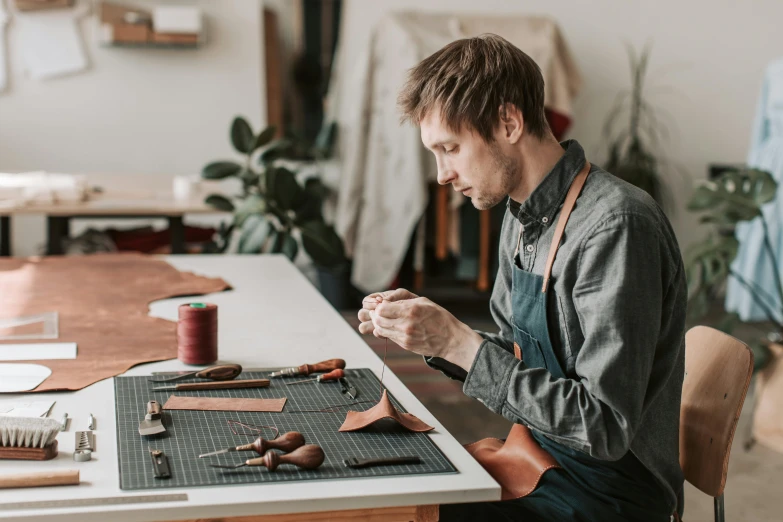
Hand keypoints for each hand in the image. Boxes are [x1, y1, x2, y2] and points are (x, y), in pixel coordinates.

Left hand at [358, 288, 482, 370]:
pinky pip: (388, 337)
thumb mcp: (423, 302)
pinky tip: (389, 327)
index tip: (382, 304)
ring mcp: (405, 336)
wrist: (450, 339)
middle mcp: (406, 324)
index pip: (382, 308)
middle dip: (375, 315)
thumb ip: (403, 301)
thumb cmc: (439, 317)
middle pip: (378, 319)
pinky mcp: (405, 344)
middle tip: (378, 312)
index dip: (379, 306)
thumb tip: (385, 302)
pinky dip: (385, 331)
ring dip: (378, 323)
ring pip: (381, 329)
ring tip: (382, 319)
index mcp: (411, 311)